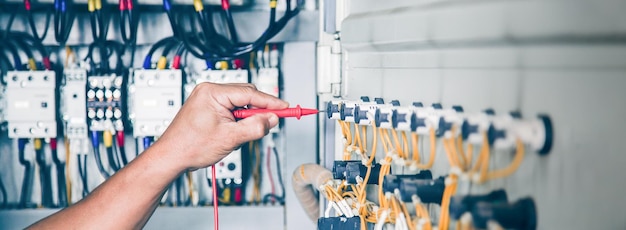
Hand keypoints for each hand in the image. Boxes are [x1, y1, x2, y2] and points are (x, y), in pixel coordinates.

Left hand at [153, 83, 287, 169]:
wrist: (171, 157)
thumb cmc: (190, 146)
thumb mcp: (230, 138)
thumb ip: (254, 127)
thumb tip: (272, 119)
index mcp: (212, 92)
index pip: (250, 93)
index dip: (270, 102)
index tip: (285, 107)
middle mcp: (209, 91)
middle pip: (246, 96)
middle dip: (258, 111)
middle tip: (271, 123)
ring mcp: (207, 99)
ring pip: (239, 104)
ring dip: (246, 119)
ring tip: (240, 136)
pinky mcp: (207, 108)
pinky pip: (230, 110)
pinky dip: (237, 121)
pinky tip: (233, 134)